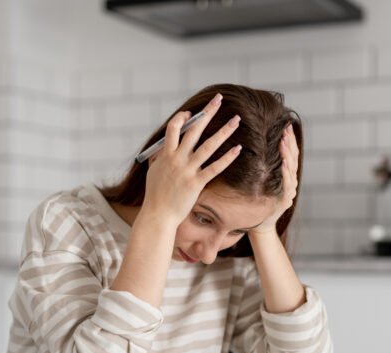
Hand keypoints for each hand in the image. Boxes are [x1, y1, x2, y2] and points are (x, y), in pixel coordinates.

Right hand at [140, 94, 241, 225]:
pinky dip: (227, 158)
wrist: (158, 214)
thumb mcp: (152, 172)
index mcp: (166, 154)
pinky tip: (238, 149)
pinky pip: (215, 168)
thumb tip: (161, 149)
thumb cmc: (155, 195)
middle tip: (219, 99)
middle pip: (194, 130)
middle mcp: (177, 159)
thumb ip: (157, 158)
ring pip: (208, 146)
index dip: (183, 117)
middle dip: (207, 113)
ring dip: (223, 131)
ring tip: (236, 120)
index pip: (174, 128)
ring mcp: (187, 170)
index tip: (192, 112)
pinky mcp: (196, 183)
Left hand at [251, 124, 298, 233]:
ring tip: (284, 141)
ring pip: (292, 169)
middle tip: (286, 129)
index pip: (290, 154)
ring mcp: (290, 191)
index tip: (286, 126)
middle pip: (293, 159)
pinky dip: (286, 172)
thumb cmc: (258, 203)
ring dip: (288, 154)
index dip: (290, 141)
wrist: (260, 225)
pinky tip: (284, 162)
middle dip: (290, 143)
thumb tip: (255, 148)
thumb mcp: (261, 182)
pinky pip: (287, 184)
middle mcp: (291, 182)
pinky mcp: (286, 200)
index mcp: (285, 176)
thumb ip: (264, 168)